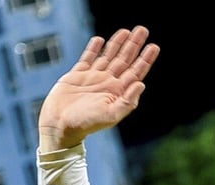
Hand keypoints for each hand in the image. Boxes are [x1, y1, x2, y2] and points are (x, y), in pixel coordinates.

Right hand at [38, 26, 158, 151]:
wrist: (60, 125)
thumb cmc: (86, 124)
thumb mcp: (111, 115)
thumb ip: (128, 101)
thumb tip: (141, 84)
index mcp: (118, 92)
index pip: (136, 72)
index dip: (145, 59)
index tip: (154, 46)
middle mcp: (108, 83)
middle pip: (124, 59)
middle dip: (134, 45)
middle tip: (142, 29)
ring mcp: (93, 77)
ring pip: (108, 55)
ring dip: (117, 43)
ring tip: (126, 31)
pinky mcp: (77, 75)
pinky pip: (88, 58)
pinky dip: (93, 48)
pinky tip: (100, 40)